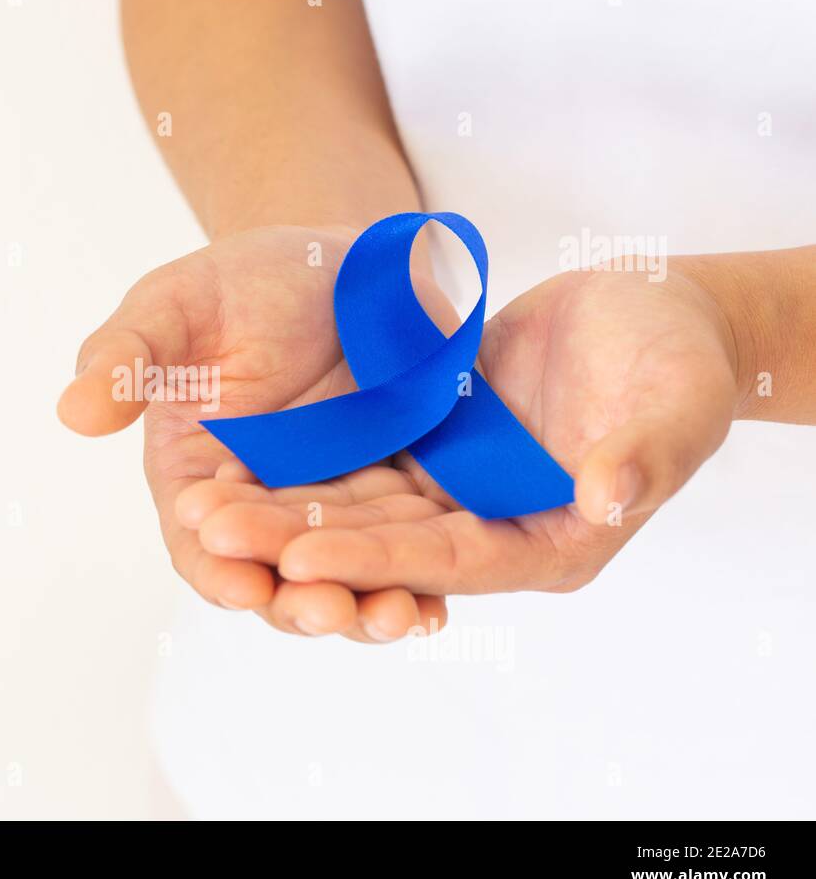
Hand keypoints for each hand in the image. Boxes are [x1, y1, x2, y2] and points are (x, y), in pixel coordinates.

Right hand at [57, 225, 456, 640]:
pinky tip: (434, 607)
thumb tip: (72, 411)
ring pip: (343, 577)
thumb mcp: (176, 306)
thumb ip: (127, 357)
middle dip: (298, 601)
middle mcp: (262, 505)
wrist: (341, 264)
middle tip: (326, 612)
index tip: (239, 583)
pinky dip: (417, 582)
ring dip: (363, 607)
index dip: (216, 565)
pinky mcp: (396, 495)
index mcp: (196, 474)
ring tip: (394, 617)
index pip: (198, 540)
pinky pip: (404, 551)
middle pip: (275, 574)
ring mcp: (332, 505)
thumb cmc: (243, 281)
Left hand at [182, 255, 741, 634]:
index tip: (298, 558)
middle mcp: (488, 531)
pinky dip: (302, 467)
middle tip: (213, 527)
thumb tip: (606, 496)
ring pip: (355, 509)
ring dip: (282, 509)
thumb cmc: (677, 357)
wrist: (647, 316)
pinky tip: (236, 459)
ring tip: (202, 503)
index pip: (446, 561)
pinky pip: (356, 465)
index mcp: (547, 544)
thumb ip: (645, 451)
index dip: (374, 562)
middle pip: (381, 545)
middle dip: (297, 541)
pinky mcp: (428, 451)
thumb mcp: (676, 398)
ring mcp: (452, 493)